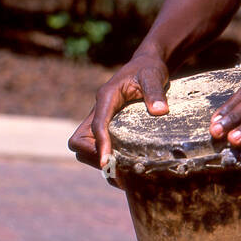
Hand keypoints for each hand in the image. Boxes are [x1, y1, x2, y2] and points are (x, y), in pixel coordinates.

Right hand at [67, 53, 169, 169]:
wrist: (146, 65)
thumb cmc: (148, 69)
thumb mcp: (153, 76)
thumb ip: (155, 92)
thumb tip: (160, 111)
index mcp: (106, 97)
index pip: (97, 125)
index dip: (100, 144)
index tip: (106, 162)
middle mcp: (98, 110)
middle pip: (79, 140)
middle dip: (92, 155)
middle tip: (115, 168)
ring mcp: (101, 120)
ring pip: (84, 146)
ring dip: (96, 160)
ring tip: (119, 175)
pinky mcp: (107, 127)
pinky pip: (96, 147)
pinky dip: (104, 159)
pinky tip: (123, 170)